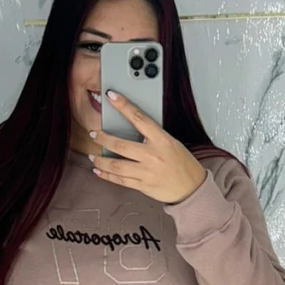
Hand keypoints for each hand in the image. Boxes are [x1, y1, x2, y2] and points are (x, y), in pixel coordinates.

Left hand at [89, 91, 206, 203]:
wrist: (191, 188)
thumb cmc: (182, 163)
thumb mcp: (170, 142)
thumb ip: (152, 136)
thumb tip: (130, 127)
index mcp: (161, 140)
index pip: (139, 118)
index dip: (123, 106)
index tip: (111, 96)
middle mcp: (152, 155)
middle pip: (120, 145)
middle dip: (103, 138)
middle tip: (94, 134)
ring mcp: (146, 172)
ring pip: (116, 165)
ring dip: (100, 160)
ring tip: (92, 155)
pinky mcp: (142, 186)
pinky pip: (119, 180)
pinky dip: (106, 175)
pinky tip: (98, 171)